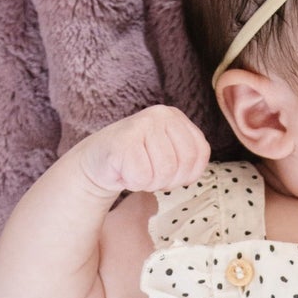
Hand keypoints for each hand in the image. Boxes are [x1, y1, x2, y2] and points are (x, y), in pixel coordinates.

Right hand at [74, 104, 210, 200]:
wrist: (97, 162)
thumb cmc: (136, 161)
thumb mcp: (169, 154)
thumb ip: (188, 158)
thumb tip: (193, 173)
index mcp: (176, 117)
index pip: (200, 152)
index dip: (187, 173)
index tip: (169, 174)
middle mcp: (161, 115)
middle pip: (184, 163)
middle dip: (168, 180)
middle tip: (150, 175)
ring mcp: (142, 124)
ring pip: (165, 171)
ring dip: (150, 182)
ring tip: (137, 172)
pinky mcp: (124, 140)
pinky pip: (143, 177)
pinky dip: (134, 183)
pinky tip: (124, 171)